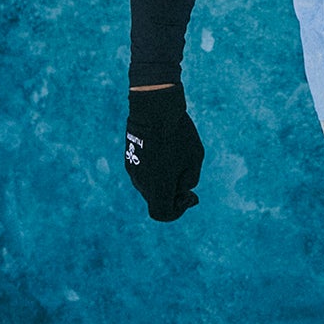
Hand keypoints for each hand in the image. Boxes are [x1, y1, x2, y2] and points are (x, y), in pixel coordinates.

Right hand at [125, 84, 204, 221]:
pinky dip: (156, 170)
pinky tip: (166, 151)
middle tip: (187, 180)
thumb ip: (189, 180)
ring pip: (150, 186)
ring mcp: (133, 171)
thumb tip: (182, 189)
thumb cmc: (178, 135)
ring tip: (178, 160)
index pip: (163, 214)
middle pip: (157, 200)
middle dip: (173, 195)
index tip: (190, 196)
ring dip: (164, 181)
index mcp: (158, 189)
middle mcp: (141, 184)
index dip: (179, 211)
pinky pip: (144, 172)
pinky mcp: (129, 158)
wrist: (154, 109)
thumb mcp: (194, 159)